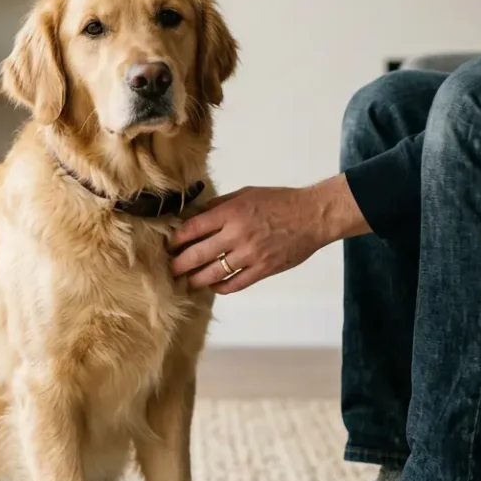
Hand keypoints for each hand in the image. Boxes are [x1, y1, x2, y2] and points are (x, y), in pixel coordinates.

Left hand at [168, 175, 366, 293]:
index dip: (176, 240)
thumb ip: (220, 205)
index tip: (168, 245)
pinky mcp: (263, 269)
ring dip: (196, 280)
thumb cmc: (279, 201)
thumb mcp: (246, 193)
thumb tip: (196, 215)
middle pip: (197, 254)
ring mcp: (250, 255)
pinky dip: (220, 288)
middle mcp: (237, 234)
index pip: (193, 228)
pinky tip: (213, 286)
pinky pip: (235, 284)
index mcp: (231, 212)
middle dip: (179, 264)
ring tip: (187, 282)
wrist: (312, 216)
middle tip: (170, 269)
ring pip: (213, 274)